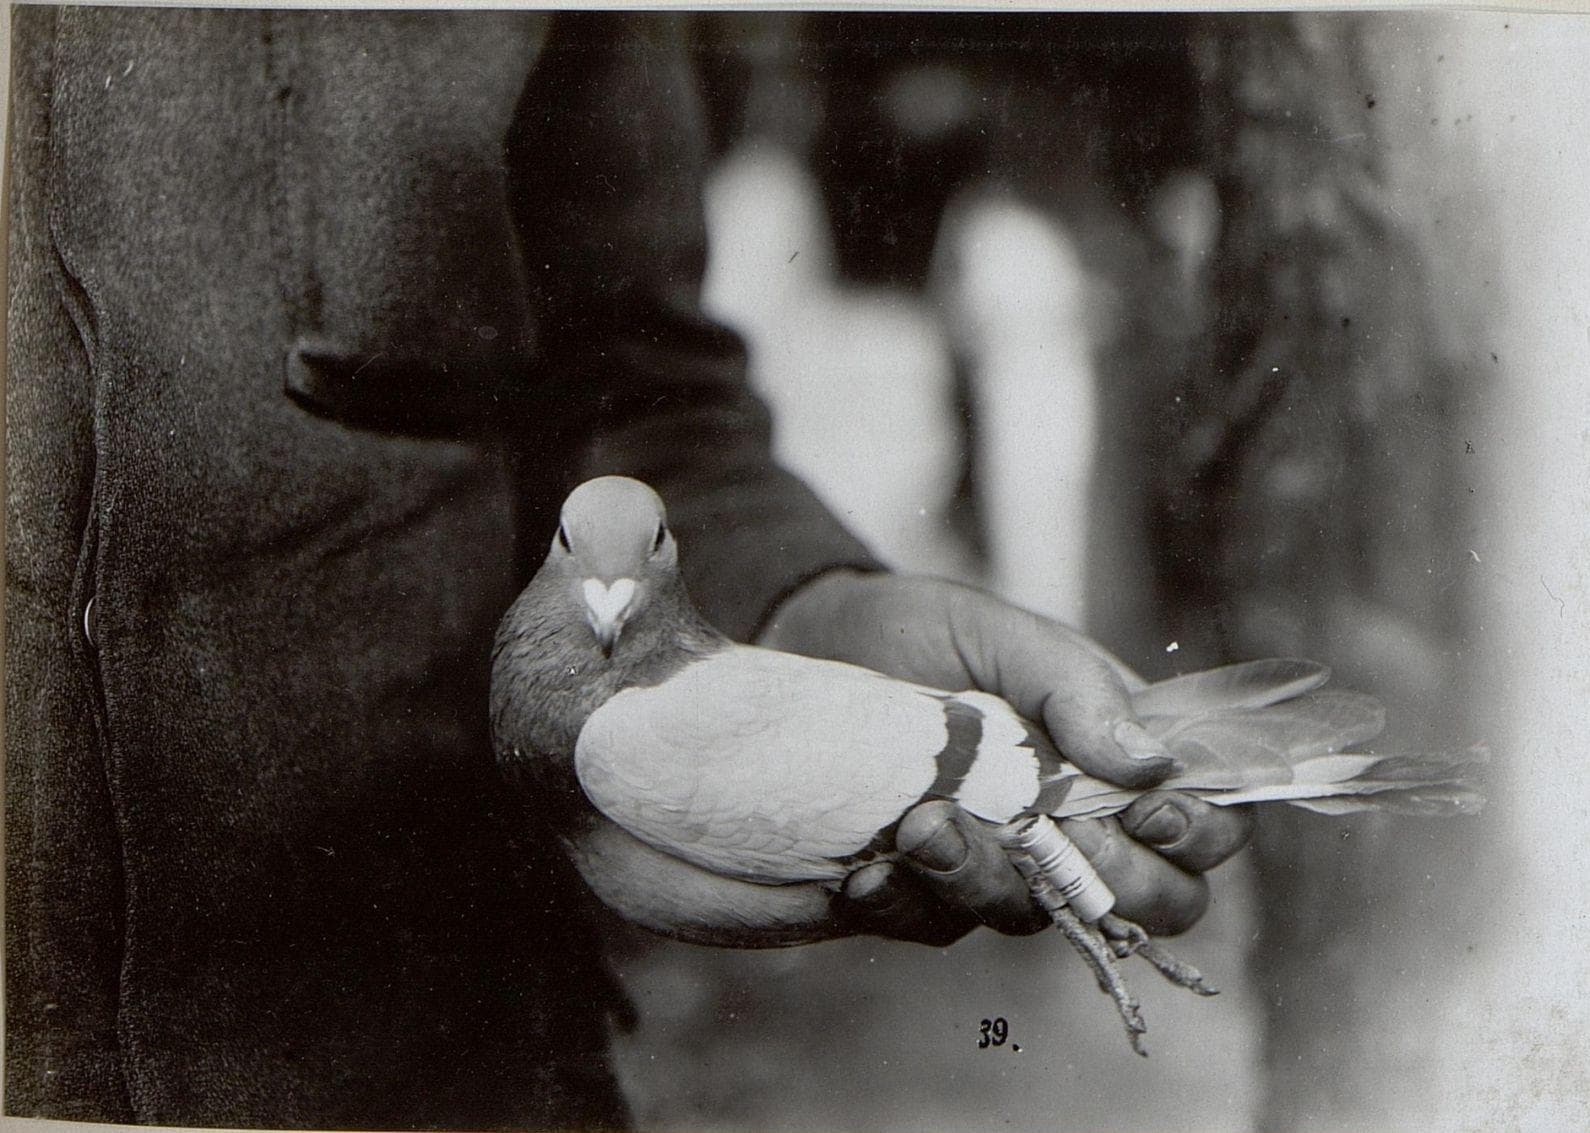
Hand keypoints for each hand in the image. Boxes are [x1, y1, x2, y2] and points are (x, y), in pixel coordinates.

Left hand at [760, 570, 1253, 943]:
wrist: (818, 639)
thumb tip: (1152, 764)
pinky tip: (867, 872)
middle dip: (1116, 881)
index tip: (1149, 811)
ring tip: (925, 824)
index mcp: (1120, 759)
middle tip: (1053, 830)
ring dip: (986, 881)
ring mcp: (1005, 861)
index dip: (1200, 835)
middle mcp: (1077, 823)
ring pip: (1040, 919)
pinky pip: (936, 924)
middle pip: (1155, 901)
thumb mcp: (1006, 635)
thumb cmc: (928, 629)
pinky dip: (904, 902)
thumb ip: (1079, 689)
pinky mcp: (927, 885)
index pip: (1209, 825)